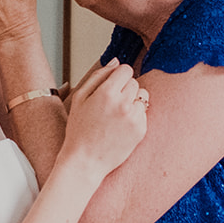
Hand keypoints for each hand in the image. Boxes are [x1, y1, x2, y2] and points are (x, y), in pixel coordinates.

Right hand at [61, 60, 147, 176]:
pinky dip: (135, 116)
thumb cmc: (79, 129)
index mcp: (106, 93)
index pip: (125, 70)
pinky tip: (121, 126)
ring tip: (116, 115)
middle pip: (134, 82)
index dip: (118, 76)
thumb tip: (116, 61)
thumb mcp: (80, 98)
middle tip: (110, 104)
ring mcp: (134, 118)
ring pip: (142, 97)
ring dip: (132, 102)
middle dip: (124, 89)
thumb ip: (98, 76)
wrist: (86, 161)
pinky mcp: (141, 130)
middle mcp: (123, 104)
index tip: (111, 86)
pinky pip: (144, 113)